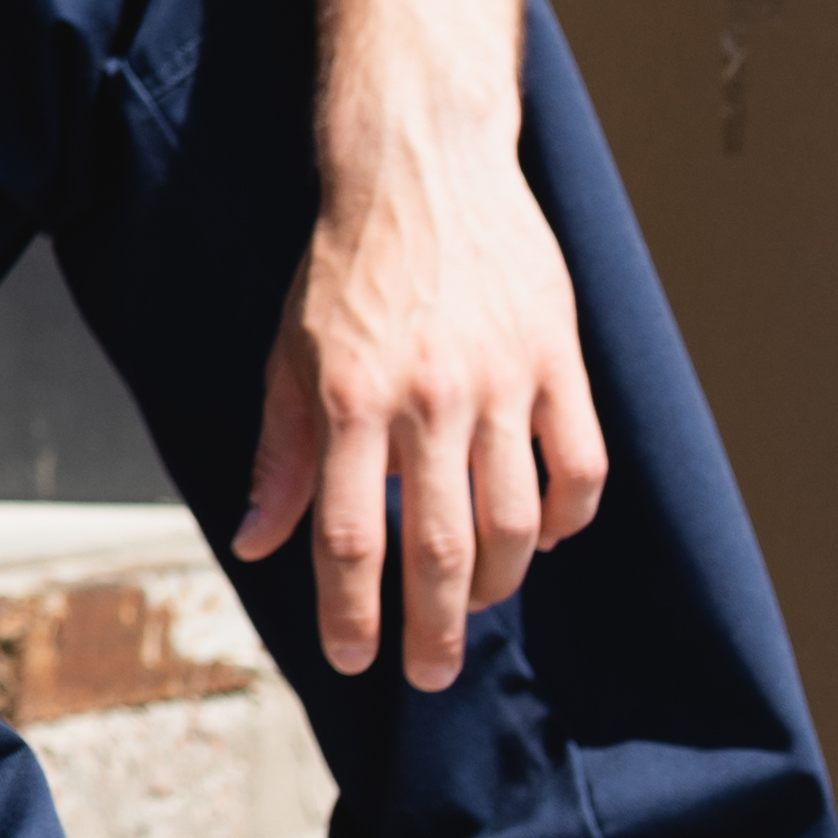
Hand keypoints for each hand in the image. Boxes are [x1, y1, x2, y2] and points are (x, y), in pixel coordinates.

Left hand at [233, 93, 607, 686]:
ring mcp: (501, 379)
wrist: (421, 163)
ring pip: (517, 520)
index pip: (351, 534)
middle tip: (432, 675)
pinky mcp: (558, 359)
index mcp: (349, 398)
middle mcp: (427, 397)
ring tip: (478, 604)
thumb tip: (257, 540)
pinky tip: (543, 539)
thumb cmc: (346, 264)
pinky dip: (567, 519)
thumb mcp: (288, 352)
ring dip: (499, 581)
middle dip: (436, 627)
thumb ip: (281, 453)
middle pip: (441, 547)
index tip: (355, 659)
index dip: (351, 609)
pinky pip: (580, 466)